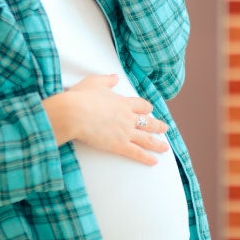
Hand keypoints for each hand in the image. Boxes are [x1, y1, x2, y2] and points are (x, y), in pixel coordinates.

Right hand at [42, 74, 168, 165]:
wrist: (74, 113)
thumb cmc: (81, 97)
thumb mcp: (95, 82)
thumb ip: (107, 80)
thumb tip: (116, 77)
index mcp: (122, 102)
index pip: (140, 105)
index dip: (147, 108)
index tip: (150, 109)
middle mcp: (127, 117)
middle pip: (147, 122)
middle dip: (157, 126)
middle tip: (165, 129)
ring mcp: (125, 132)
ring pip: (146, 139)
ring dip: (157, 143)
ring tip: (165, 147)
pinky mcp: (119, 145)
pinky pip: (137, 153)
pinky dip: (147, 158)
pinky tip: (155, 161)